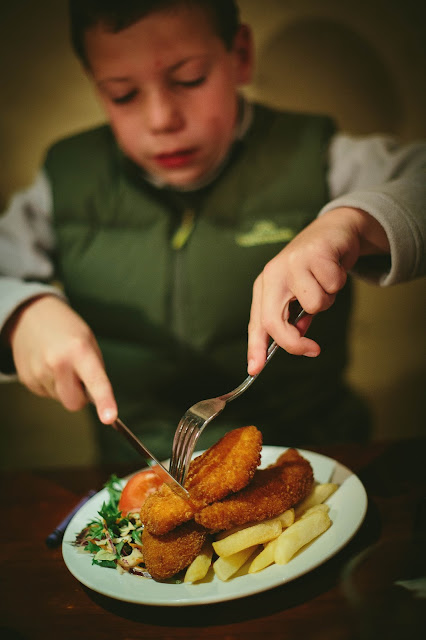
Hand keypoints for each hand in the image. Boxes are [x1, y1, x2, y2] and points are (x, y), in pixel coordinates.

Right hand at [6, 295, 116, 423]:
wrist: (31, 316)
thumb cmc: (67, 330)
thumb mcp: (89, 342)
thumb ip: (95, 370)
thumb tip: (96, 400)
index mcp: (79, 350)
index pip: (96, 382)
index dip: (104, 401)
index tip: (110, 418)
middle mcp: (57, 363)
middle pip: (75, 403)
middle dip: (80, 395)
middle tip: (78, 375)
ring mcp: (39, 373)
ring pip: (60, 399)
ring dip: (64, 387)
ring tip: (59, 363)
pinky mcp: (27, 380)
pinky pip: (47, 394)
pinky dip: (50, 384)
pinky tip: (47, 366)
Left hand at [247, 207, 389, 374]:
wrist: (334, 231)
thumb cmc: (314, 267)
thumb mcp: (299, 293)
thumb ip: (295, 318)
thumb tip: (296, 339)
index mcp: (265, 285)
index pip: (257, 322)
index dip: (254, 347)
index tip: (255, 369)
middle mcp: (273, 274)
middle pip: (274, 320)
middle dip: (294, 342)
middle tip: (313, 350)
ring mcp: (292, 262)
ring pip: (314, 304)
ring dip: (327, 298)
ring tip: (325, 282)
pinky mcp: (314, 253)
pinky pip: (332, 285)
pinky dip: (338, 282)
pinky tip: (334, 267)